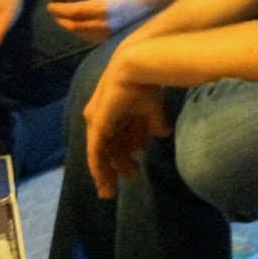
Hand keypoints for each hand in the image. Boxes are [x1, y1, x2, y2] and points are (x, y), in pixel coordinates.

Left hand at [46, 0, 158, 41]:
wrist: (146, 1)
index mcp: (99, 7)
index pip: (72, 11)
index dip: (58, 9)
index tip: (49, 4)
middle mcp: (102, 22)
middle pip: (73, 25)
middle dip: (59, 18)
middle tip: (53, 12)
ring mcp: (106, 32)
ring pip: (79, 33)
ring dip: (67, 26)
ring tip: (61, 18)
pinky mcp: (109, 38)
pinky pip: (88, 37)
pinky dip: (78, 31)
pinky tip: (74, 25)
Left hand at [83, 51, 170, 198]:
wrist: (136, 69)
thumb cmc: (145, 84)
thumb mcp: (152, 109)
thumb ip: (154, 123)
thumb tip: (161, 134)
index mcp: (115, 113)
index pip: (117, 140)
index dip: (124, 157)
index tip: (132, 172)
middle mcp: (102, 120)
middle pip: (108, 149)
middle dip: (115, 169)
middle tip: (121, 186)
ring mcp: (97, 123)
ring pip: (101, 154)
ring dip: (107, 173)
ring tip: (113, 189)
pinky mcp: (97, 127)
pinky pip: (95, 153)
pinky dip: (98, 167)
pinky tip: (103, 180)